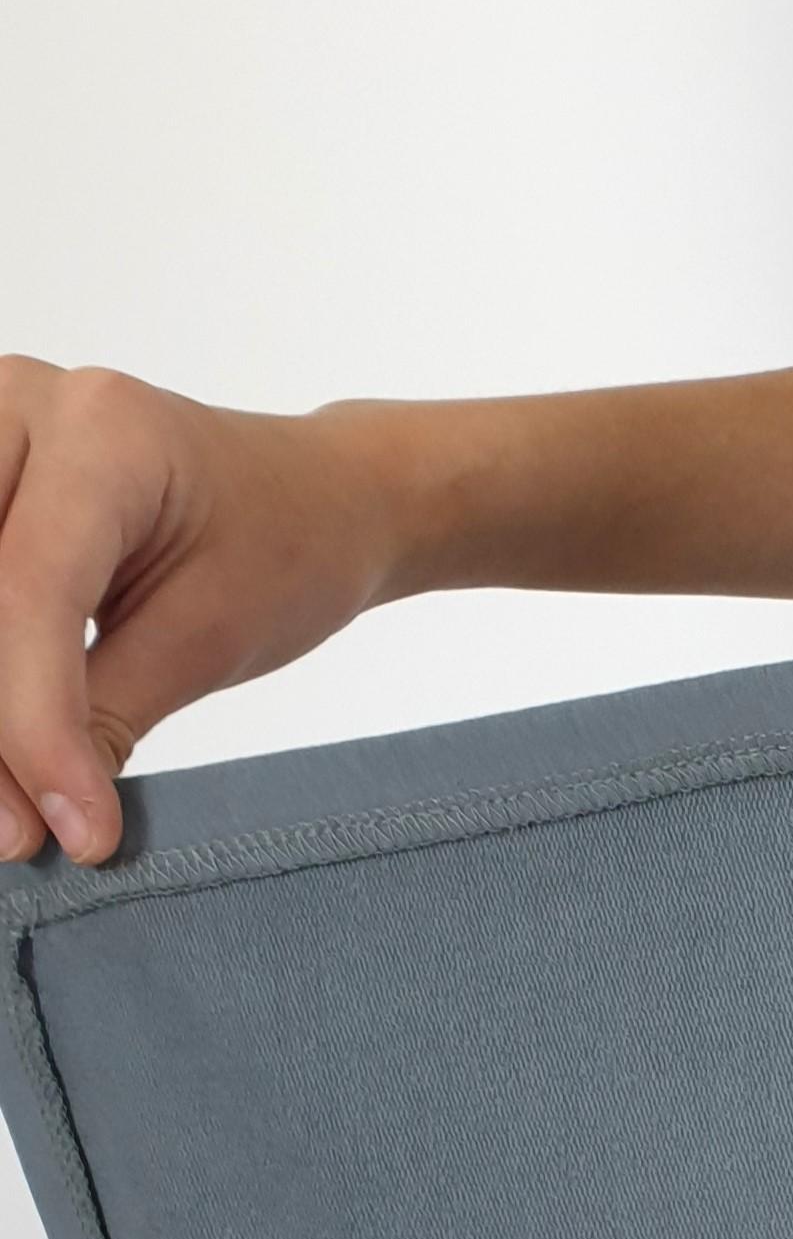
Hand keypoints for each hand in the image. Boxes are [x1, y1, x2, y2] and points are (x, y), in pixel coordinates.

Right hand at [0, 361, 408, 866]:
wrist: (315, 496)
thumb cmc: (285, 548)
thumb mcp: (208, 639)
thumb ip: (103, 718)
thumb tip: (35, 821)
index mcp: (105, 434)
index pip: (30, 592)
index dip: (33, 726)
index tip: (67, 832)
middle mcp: (24, 406)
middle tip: (20, 832)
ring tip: (16, 809)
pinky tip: (6, 755)